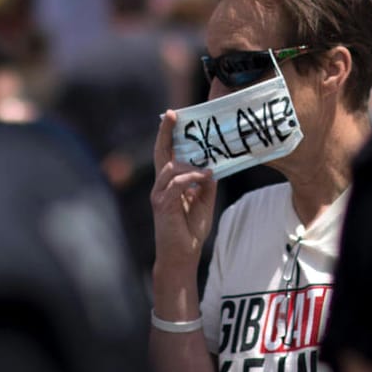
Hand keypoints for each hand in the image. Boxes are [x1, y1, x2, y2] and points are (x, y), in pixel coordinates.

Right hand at [150, 110, 216, 274]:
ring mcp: (159, 194)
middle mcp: (160, 185)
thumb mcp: (204, 202)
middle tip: (172, 115)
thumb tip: (211, 167)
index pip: (166, 153)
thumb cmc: (190, 230)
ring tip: (207, 168)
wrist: (181, 256)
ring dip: (190, 165)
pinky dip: (190, 178)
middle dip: (165, 133)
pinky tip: (203, 177)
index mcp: (169, 183)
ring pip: (170, 168)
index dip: (168, 134)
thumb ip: (206, 184)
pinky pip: (175, 184)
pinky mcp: (162, 205)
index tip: (172, 115)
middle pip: (160, 153)